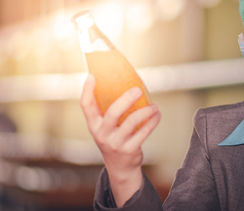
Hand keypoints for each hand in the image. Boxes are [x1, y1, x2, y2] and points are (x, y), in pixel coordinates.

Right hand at [80, 75, 160, 205]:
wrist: (120, 167)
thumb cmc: (114, 139)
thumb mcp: (106, 127)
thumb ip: (109, 110)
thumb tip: (125, 84)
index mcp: (93, 125)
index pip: (86, 106)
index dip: (87, 90)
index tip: (92, 76)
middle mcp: (102, 134)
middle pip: (113, 112)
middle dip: (126, 99)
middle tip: (138, 89)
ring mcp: (115, 143)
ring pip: (132, 122)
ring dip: (146, 111)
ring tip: (154, 106)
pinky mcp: (129, 149)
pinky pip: (144, 132)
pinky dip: (153, 121)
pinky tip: (157, 115)